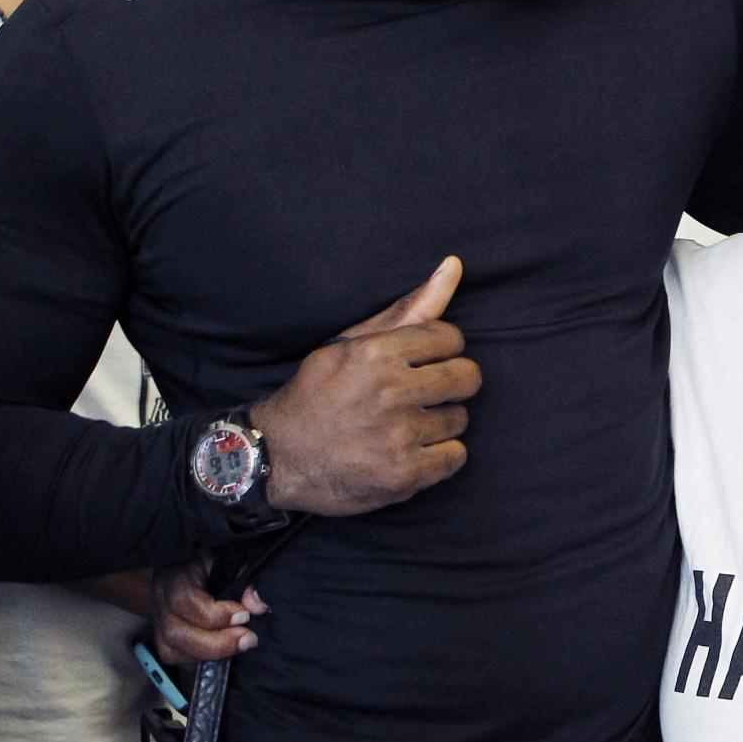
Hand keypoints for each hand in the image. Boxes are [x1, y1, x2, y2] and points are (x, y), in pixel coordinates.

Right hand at [151, 552, 270, 664]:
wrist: (191, 566)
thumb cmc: (217, 561)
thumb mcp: (234, 560)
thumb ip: (248, 580)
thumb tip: (258, 606)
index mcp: (176, 573)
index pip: (184, 600)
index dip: (215, 614)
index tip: (244, 616)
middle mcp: (160, 597)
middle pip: (175, 632)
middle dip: (215, 643)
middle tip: (247, 639)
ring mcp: (158, 619)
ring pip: (171, 650)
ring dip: (208, 655)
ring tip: (237, 645)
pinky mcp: (162, 637)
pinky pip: (174, 657)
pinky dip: (198, 660)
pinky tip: (220, 651)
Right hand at [250, 256, 481, 516]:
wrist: (275, 457)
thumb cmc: (316, 393)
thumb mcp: (351, 344)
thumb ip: (409, 308)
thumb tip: (455, 265)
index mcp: (376, 352)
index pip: (452, 338)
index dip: (441, 351)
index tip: (422, 363)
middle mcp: (390, 392)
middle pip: (467, 378)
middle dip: (450, 384)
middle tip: (423, 395)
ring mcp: (398, 437)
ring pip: (460, 418)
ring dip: (441, 423)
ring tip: (407, 426)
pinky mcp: (404, 476)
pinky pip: (456, 457)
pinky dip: (440, 457)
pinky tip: (411, 451)